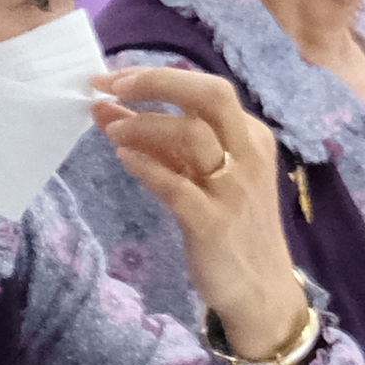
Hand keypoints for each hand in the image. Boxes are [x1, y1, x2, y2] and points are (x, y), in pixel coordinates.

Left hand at [89, 67, 294, 342]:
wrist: (260, 289)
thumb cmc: (229, 223)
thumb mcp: (200, 174)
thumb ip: (160, 140)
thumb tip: (104, 106)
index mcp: (249, 137)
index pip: (207, 89)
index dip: (156, 76)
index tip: (111, 78)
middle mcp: (248, 156)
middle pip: (211, 96)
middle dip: (156, 82)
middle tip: (109, 84)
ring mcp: (234, 189)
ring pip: (194, 136)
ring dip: (145, 125)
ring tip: (109, 128)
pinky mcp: (214, 224)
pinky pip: (178, 187)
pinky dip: (148, 167)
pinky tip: (123, 157)